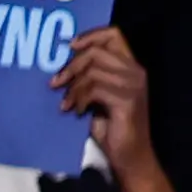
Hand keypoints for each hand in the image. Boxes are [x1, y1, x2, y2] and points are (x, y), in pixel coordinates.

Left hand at [58, 22, 154, 170]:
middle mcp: (135, 71)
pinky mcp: (127, 100)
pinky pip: (95, 89)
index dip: (90, 35)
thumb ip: (90, 79)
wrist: (130, 157)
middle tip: (55, 83)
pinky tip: (76, 112)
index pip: (114, 34)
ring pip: (93, 70)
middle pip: (97, 52)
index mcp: (131, 66)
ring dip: (73, 87)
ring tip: (65, 103)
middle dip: (71, 66)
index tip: (69, 47)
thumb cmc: (112, 128)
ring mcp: (133, 85)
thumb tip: (63, 67)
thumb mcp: (98, 97)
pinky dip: (80, 99)